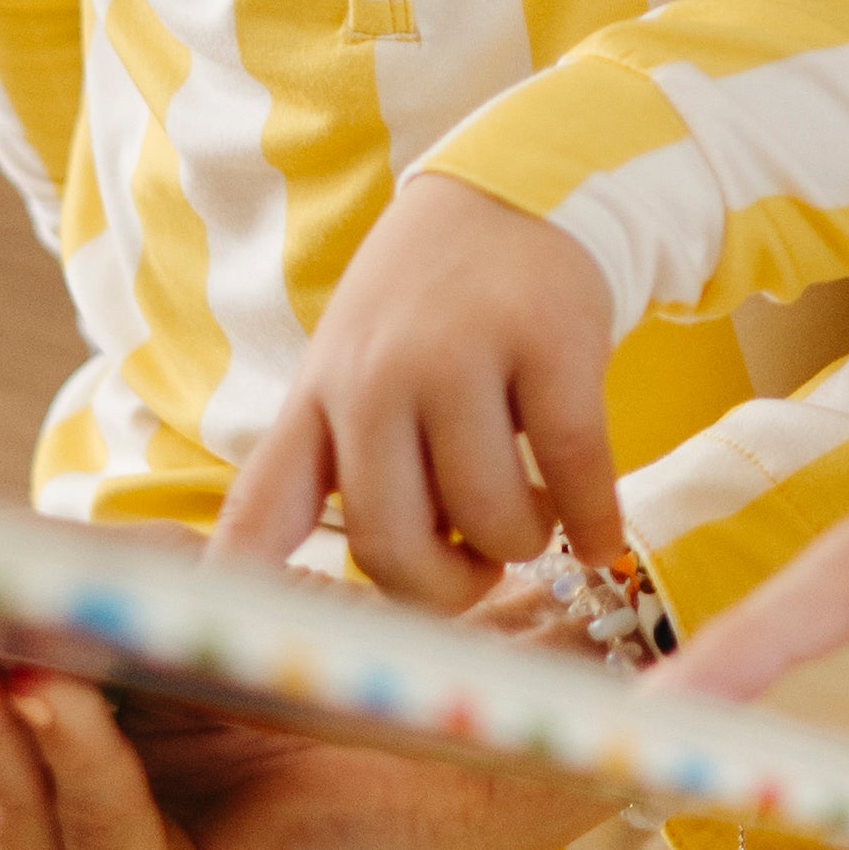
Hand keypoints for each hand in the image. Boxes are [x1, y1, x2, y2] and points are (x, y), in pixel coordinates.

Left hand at [215, 179, 622, 607]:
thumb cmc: (431, 306)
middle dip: (446, 586)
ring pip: (489, 520)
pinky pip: (576, 476)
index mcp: (319, 396)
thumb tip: (318, 589)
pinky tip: (600, 536)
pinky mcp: (551, 345)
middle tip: (477, 565)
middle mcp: (376, 379)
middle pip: (391, 548)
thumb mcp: (353, 366)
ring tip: (532, 509)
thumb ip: (332, 464)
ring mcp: (462, 358)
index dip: (248, 590)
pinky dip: (594, 525)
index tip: (260, 658)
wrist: (518, 192)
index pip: (261, 508)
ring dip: (521, 541)